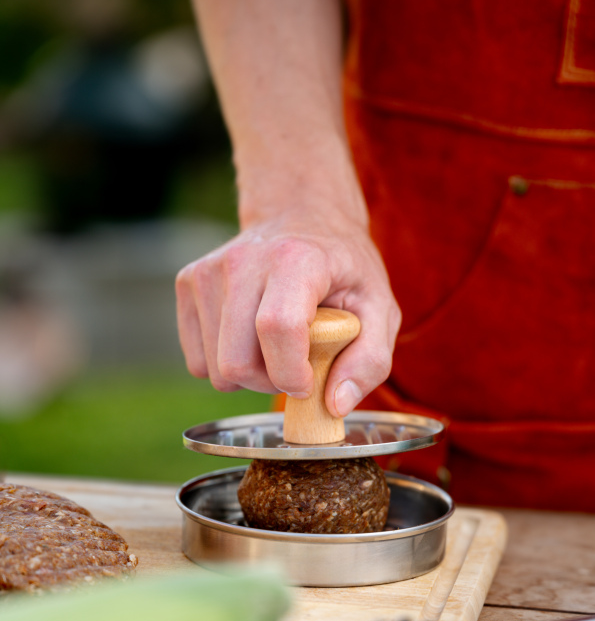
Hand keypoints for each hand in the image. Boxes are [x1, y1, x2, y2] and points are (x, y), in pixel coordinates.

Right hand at [175, 207, 400, 416]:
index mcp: (297, 260)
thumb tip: (334, 404)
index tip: (308, 383)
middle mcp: (244, 260)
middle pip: (236, 362)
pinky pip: (196, 361)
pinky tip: (248, 339)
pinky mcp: (188, 283)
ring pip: (212, 369)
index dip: (291, 373)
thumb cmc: (342, 269)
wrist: (301, 216)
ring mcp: (208, 270)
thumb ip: (369, 361)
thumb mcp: (380, 309)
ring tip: (272, 348)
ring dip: (247, 375)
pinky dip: (223, 364)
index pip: (277, 328)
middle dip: (268, 383)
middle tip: (294, 368)